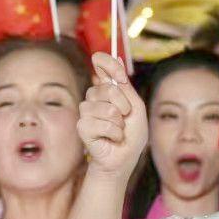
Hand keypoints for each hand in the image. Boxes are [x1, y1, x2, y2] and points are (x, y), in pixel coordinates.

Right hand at [77, 53, 146, 178]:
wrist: (123, 159)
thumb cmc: (131, 136)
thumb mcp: (136, 109)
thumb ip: (126, 87)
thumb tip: (119, 60)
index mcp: (109, 90)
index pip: (102, 66)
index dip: (106, 63)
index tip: (111, 68)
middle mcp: (95, 98)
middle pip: (106, 89)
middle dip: (123, 105)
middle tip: (125, 118)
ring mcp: (87, 112)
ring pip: (104, 107)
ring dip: (118, 123)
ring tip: (118, 131)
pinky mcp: (82, 127)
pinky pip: (98, 123)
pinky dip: (112, 133)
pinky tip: (111, 139)